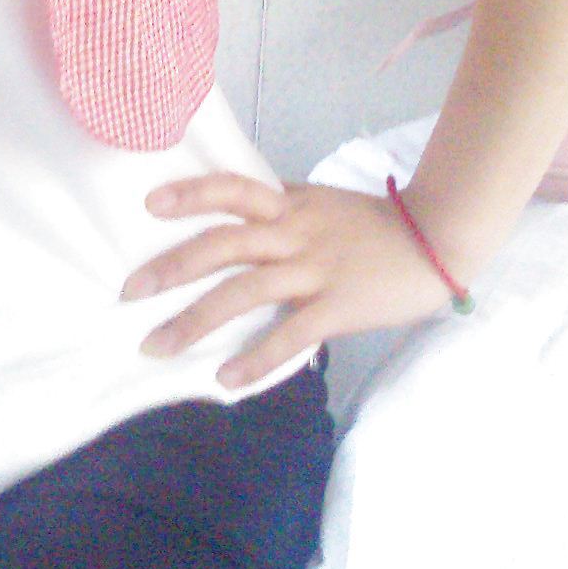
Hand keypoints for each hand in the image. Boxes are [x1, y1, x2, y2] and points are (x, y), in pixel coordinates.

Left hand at [121, 174, 456, 389]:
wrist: (436, 239)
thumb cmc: (372, 224)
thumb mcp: (319, 201)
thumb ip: (279, 205)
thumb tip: (234, 209)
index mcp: (288, 204)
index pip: (231, 189)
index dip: (191, 194)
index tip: (149, 204)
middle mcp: (294, 233)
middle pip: (223, 243)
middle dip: (172, 267)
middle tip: (130, 291)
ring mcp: (314, 269)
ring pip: (245, 290)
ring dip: (196, 320)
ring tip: (157, 345)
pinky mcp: (337, 307)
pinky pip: (289, 335)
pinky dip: (256, 358)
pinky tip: (225, 379)